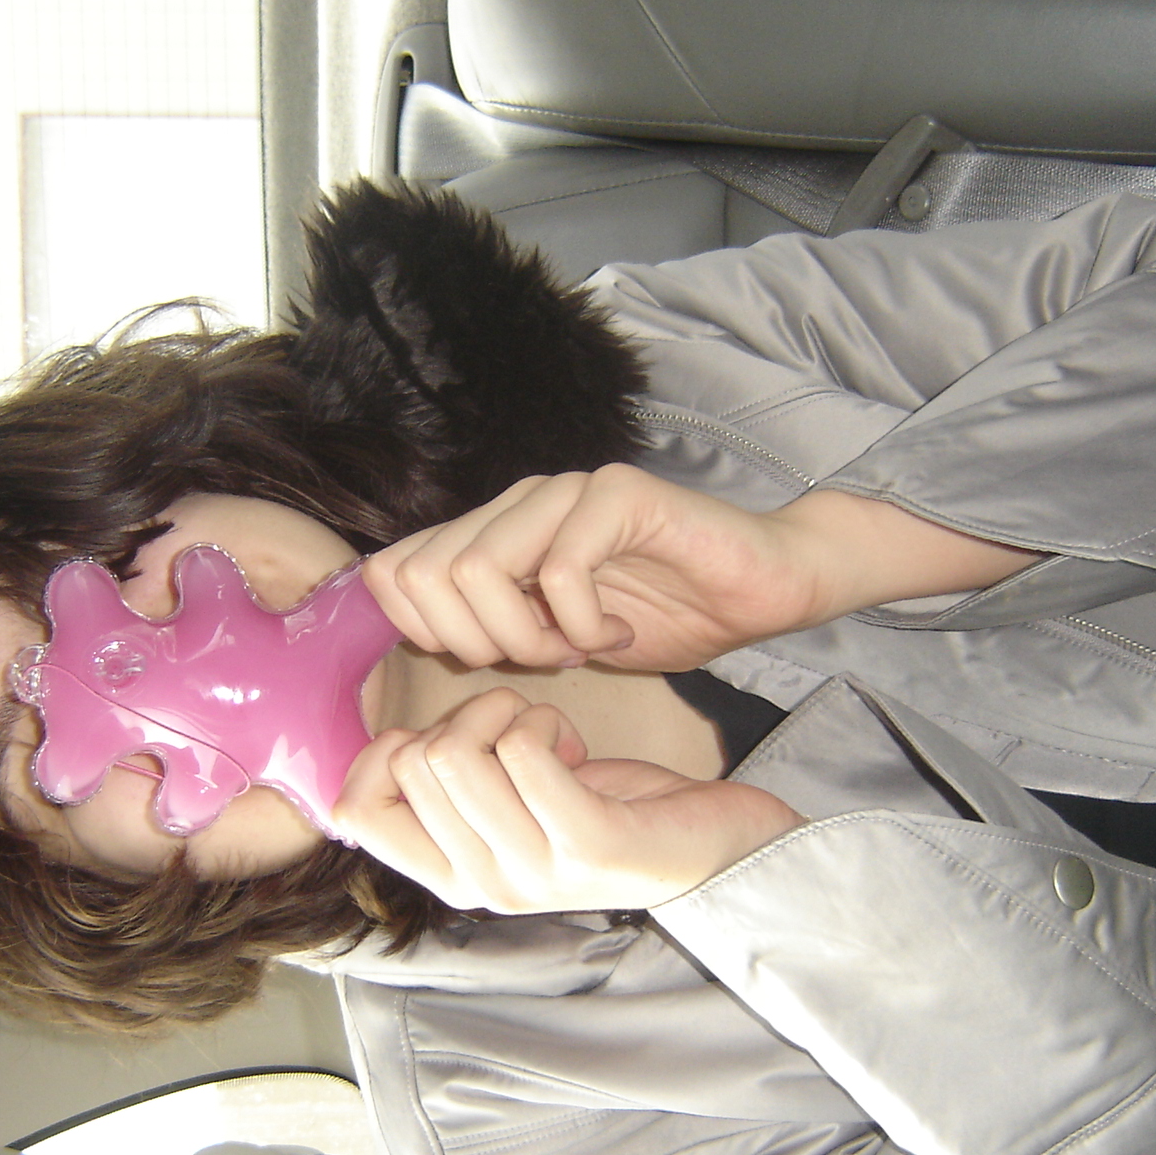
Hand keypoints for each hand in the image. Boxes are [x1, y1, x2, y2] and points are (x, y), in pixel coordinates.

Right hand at [334, 689, 802, 913]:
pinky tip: (577, 744)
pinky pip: (521, 749)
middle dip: (464, 717)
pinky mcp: (586, 846)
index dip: (386, 751)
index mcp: (452, 877)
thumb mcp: (508, 805)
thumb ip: (448, 787)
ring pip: (456, 751)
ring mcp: (532, 874)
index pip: (355, 810)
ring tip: (549, 736)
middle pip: (413, 762)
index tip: (449, 741)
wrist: (717, 845)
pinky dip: (544, 721)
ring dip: (505, 712)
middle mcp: (483, 886)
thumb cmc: (607, 809)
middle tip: (521, 733)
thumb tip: (383, 748)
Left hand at [363, 464, 1041, 671]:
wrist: (761, 587)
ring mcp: (565, 491)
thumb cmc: (663, 615)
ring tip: (576, 650)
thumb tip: (424, 645)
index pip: (394, 569)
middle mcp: (518, 501)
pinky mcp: (618, 494)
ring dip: (524, 636)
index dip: (425, 634)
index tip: (491, 663)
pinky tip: (619, 635)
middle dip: (474, 643)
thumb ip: (493, 629)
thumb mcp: (554, 637)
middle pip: (426, 575)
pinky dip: (582, 625)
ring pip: (479, 568)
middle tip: (541, 661)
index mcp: (493, 530)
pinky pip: (558, 571)